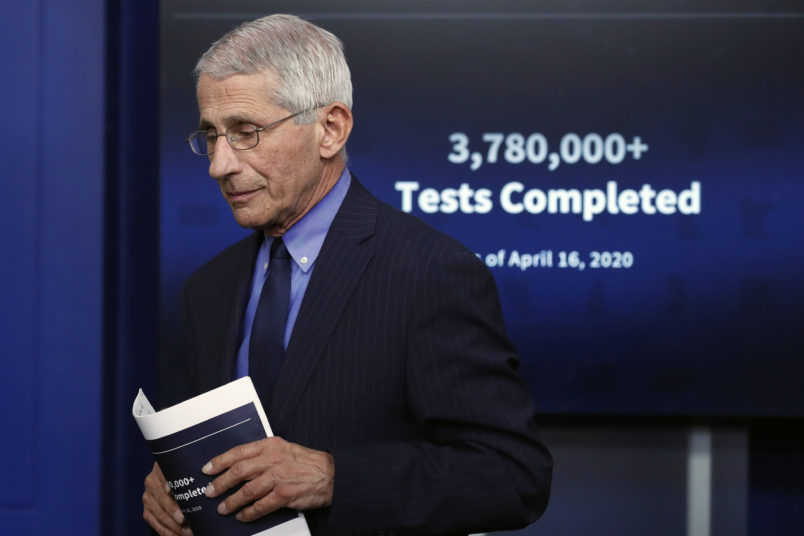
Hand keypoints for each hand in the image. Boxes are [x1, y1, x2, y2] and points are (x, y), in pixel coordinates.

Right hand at [143, 462, 192, 535]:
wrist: (169, 476)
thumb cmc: (185, 471)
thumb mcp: (187, 465)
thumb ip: (193, 469)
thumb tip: (211, 476)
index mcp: (161, 468)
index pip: (165, 476)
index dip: (170, 486)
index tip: (175, 493)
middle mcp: (152, 482)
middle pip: (163, 499)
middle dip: (175, 512)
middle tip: (187, 521)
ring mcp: (148, 497)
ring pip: (160, 515)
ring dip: (174, 526)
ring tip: (189, 532)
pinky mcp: (147, 510)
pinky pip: (156, 524)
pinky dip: (168, 532)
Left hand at [202, 436, 333, 521]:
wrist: (331, 474)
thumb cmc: (307, 463)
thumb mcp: (284, 449)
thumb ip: (264, 454)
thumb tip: (240, 465)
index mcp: (271, 445)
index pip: (239, 451)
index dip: (220, 461)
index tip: (207, 469)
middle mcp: (273, 459)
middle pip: (239, 471)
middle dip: (221, 483)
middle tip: (209, 492)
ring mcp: (279, 477)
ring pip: (247, 490)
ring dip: (232, 501)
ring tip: (223, 509)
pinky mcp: (285, 494)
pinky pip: (261, 506)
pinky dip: (249, 513)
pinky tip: (242, 516)